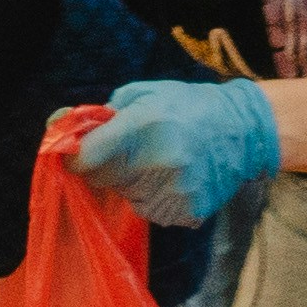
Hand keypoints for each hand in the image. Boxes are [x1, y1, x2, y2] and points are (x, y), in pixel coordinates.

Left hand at [73, 80, 286, 226]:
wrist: (243, 131)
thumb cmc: (187, 107)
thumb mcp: (144, 95)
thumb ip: (104, 113)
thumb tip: (63, 127)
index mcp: (142, 128)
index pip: (87, 157)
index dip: (76, 157)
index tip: (79, 153)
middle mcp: (156, 163)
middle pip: (104, 180)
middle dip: (108, 167)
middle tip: (132, 151)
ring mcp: (172, 191)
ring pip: (128, 198)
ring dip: (133, 184)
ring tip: (160, 162)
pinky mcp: (187, 212)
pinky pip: (153, 211)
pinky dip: (156, 198)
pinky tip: (174, 178)